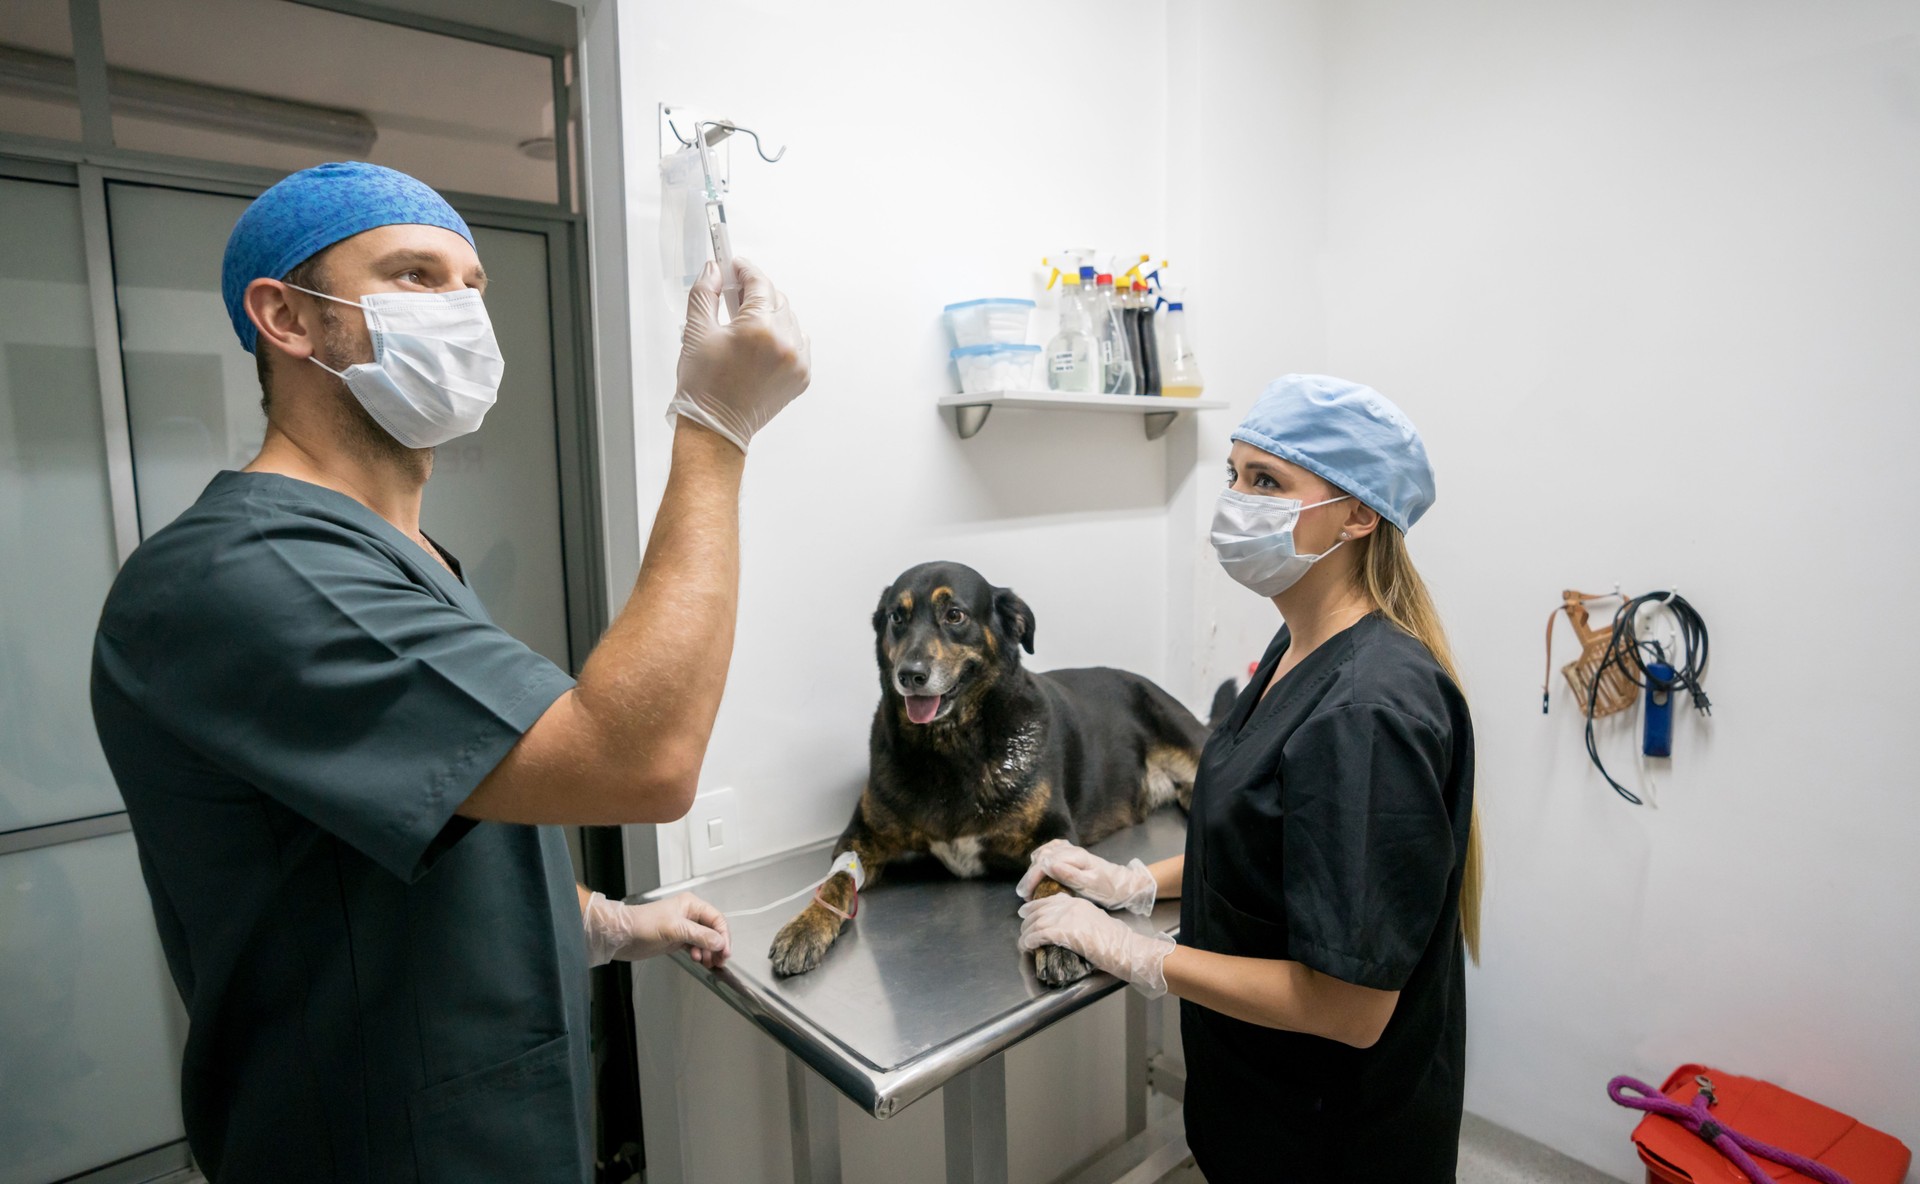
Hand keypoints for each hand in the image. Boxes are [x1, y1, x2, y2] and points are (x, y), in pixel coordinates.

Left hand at [583, 891, 730, 968]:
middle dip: (717, 945)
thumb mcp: (675, 929)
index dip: (723, 935)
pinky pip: (694, 946)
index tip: (725, 951)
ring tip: (707, 963)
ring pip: (704, 940)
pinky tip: (697, 960)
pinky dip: (699, 954)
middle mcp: (689, 915)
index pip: (716, 919)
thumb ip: (700, 936)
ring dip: (708, 952)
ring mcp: (683, 928)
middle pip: (712, 930)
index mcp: (691, 905)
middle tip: (720, 961)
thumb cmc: (644, 925)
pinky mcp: (676, 939)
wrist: (621, 935)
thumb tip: (720, 943)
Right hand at [668, 258, 811, 452]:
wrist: (716, 428)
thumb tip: (714, 270)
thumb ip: (705, 293)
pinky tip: (762, 345)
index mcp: (758, 328)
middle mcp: (784, 342)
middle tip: (733, 297)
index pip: (759, 282)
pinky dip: (783, 337)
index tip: (734, 266)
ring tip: (745, 326)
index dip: (744, 270)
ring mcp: (797, 361)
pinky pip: (798, 342)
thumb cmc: (704, 386)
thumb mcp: (696, 332)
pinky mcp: (802, 376)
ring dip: (770, 314)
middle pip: (776, 298)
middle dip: (755, 293)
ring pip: (789, 319)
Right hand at [1015, 839, 1155, 914]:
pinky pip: (1052, 849)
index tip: (1026, 895)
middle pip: (1042, 857)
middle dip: (1030, 876)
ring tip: (1029, 885)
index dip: (1032, 878)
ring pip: (1045, 852)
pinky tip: (1039, 866)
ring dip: (1034, 867)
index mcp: (1075, 857)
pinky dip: (1042, 856)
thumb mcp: (1090, 885)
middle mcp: (1072, 850)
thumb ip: (1069, 875)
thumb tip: (1047, 865)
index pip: (1045, 863)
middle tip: (1024, 895)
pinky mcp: (1073, 855)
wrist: (1125, 885)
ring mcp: (1072, 851)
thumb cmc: (1109, 889)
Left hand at [1018, 894, 1173, 997]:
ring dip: (1027, 933)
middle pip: (1040, 910)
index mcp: (1078, 902)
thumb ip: (1077, 919)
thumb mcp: (1094, 921)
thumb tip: (1061, 927)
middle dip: (1027, 921)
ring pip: (1037, 922)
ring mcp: (1068, 918)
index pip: (1049, 900)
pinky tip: (1028, 945)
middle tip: (1023, 931)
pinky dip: (1031, 939)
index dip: (1033, 906)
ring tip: (1023, 941)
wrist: (1123, 947)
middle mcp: (1071, 906)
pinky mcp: (1066, 932)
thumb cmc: (1114, 940)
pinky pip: (1040, 934)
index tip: (1024, 911)